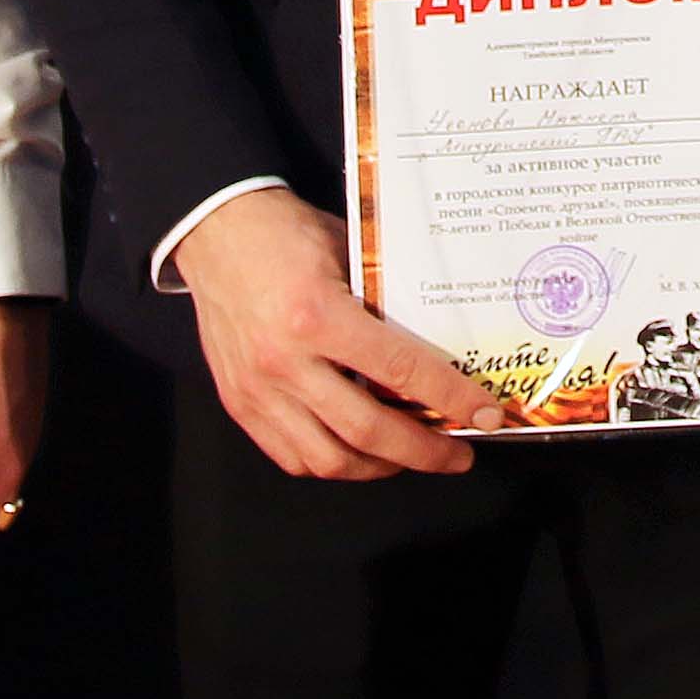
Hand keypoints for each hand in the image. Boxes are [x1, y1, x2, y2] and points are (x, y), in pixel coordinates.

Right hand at [171, 193, 512, 481]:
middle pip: (368, 432)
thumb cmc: (283, 234)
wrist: (215, 231)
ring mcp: (258, 389)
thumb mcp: (348, 252)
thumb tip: (440, 341)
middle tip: (457, 454)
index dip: (450, 399)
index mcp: (318, 316)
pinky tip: (359, 452)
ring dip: (379, 467)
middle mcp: (286, 361)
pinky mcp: (239, 403)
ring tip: (409, 457)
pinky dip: (332, 463)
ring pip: (329, 458)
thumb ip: (386, 301)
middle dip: (424, 452)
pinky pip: (291, 456)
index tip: (484, 413)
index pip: (401, 372)